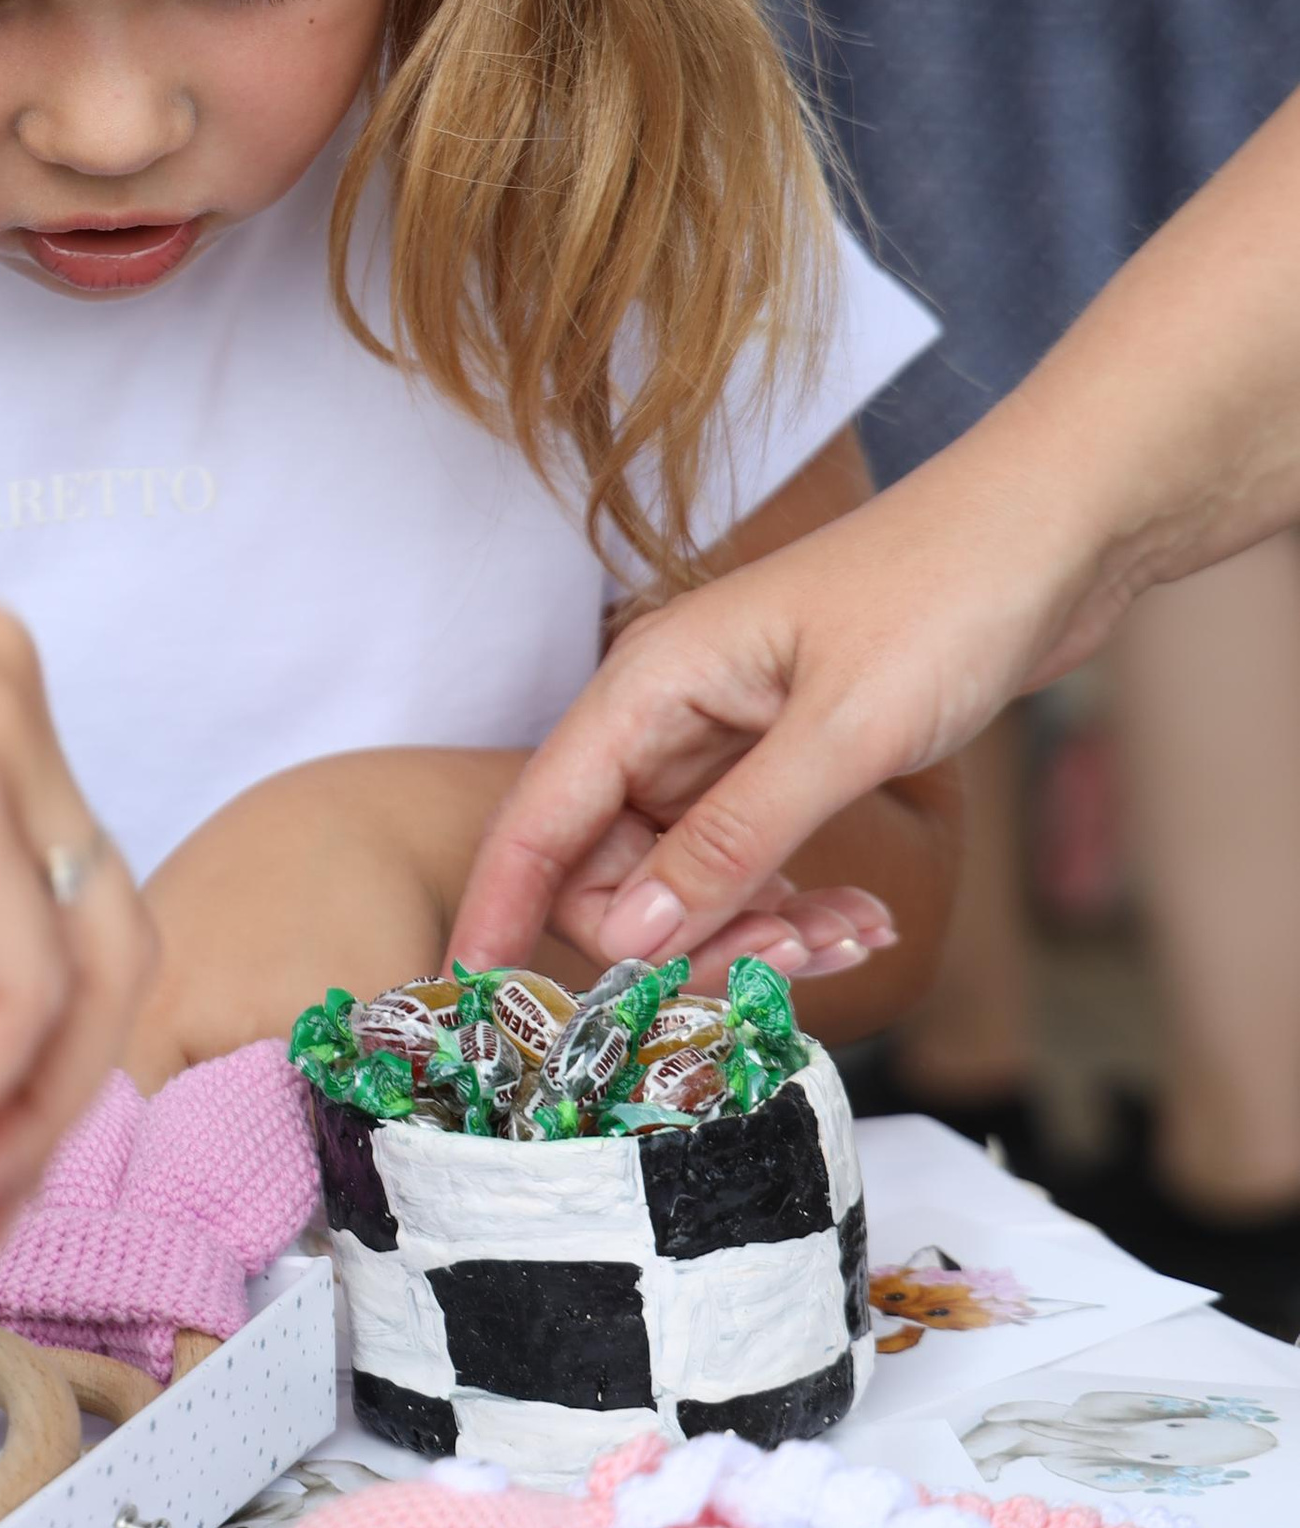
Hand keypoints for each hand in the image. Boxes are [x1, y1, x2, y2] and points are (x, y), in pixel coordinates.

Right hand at [454, 445, 1078, 984]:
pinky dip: (798, 902)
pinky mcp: (786, 755)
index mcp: (652, 683)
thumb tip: (633, 938)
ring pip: (688, 874)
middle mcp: (671, 712)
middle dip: (680, 937)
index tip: (475, 996)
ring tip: (845, 938)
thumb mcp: (841, 731)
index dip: (502, 905)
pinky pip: (754, 859)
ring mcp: (728, 736)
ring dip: (752, 929)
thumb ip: (732, 841)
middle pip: (613, 864)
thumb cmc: (944, 596)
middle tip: (781, 961)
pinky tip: (863, 915)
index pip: (542, 815)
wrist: (1051, 530)